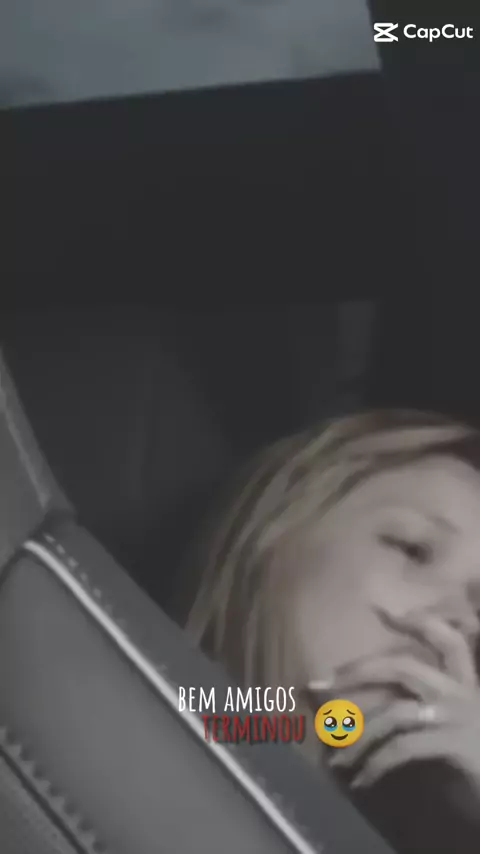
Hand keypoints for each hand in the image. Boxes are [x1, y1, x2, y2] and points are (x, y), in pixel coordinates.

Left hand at [327, 607, 479, 791]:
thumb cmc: (479, 760)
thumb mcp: (454, 727)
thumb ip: (423, 708)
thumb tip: (372, 706)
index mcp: (465, 683)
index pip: (447, 639)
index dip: (419, 622)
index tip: (383, 609)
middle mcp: (463, 692)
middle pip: (405, 666)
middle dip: (359, 671)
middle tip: (321, 684)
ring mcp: (459, 717)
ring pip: (396, 712)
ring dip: (359, 736)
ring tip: (336, 759)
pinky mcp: (456, 745)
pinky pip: (403, 748)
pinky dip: (375, 764)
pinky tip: (360, 780)